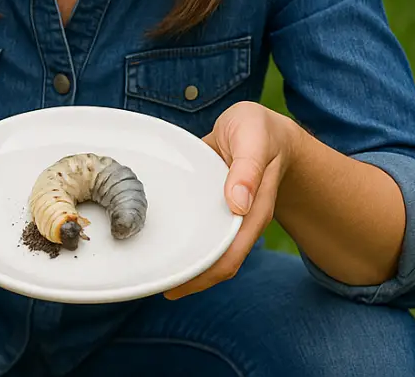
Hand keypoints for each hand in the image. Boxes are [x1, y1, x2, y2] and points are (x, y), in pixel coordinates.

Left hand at [162, 101, 300, 299]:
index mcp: (254, 212)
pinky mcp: (211, 206)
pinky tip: (158, 237)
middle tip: (153, 283)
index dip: (204, 275)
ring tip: (151, 268)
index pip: (230, 256)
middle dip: (188, 277)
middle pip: (215, 262)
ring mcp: (224, 215)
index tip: (174, 286)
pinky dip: (180, 236)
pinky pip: (196, 228)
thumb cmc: (260, 132)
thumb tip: (238, 204)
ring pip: (204, 248)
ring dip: (182, 260)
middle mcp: (239, 220)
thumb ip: (248, 167)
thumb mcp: (254, 139)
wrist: (263, 127)